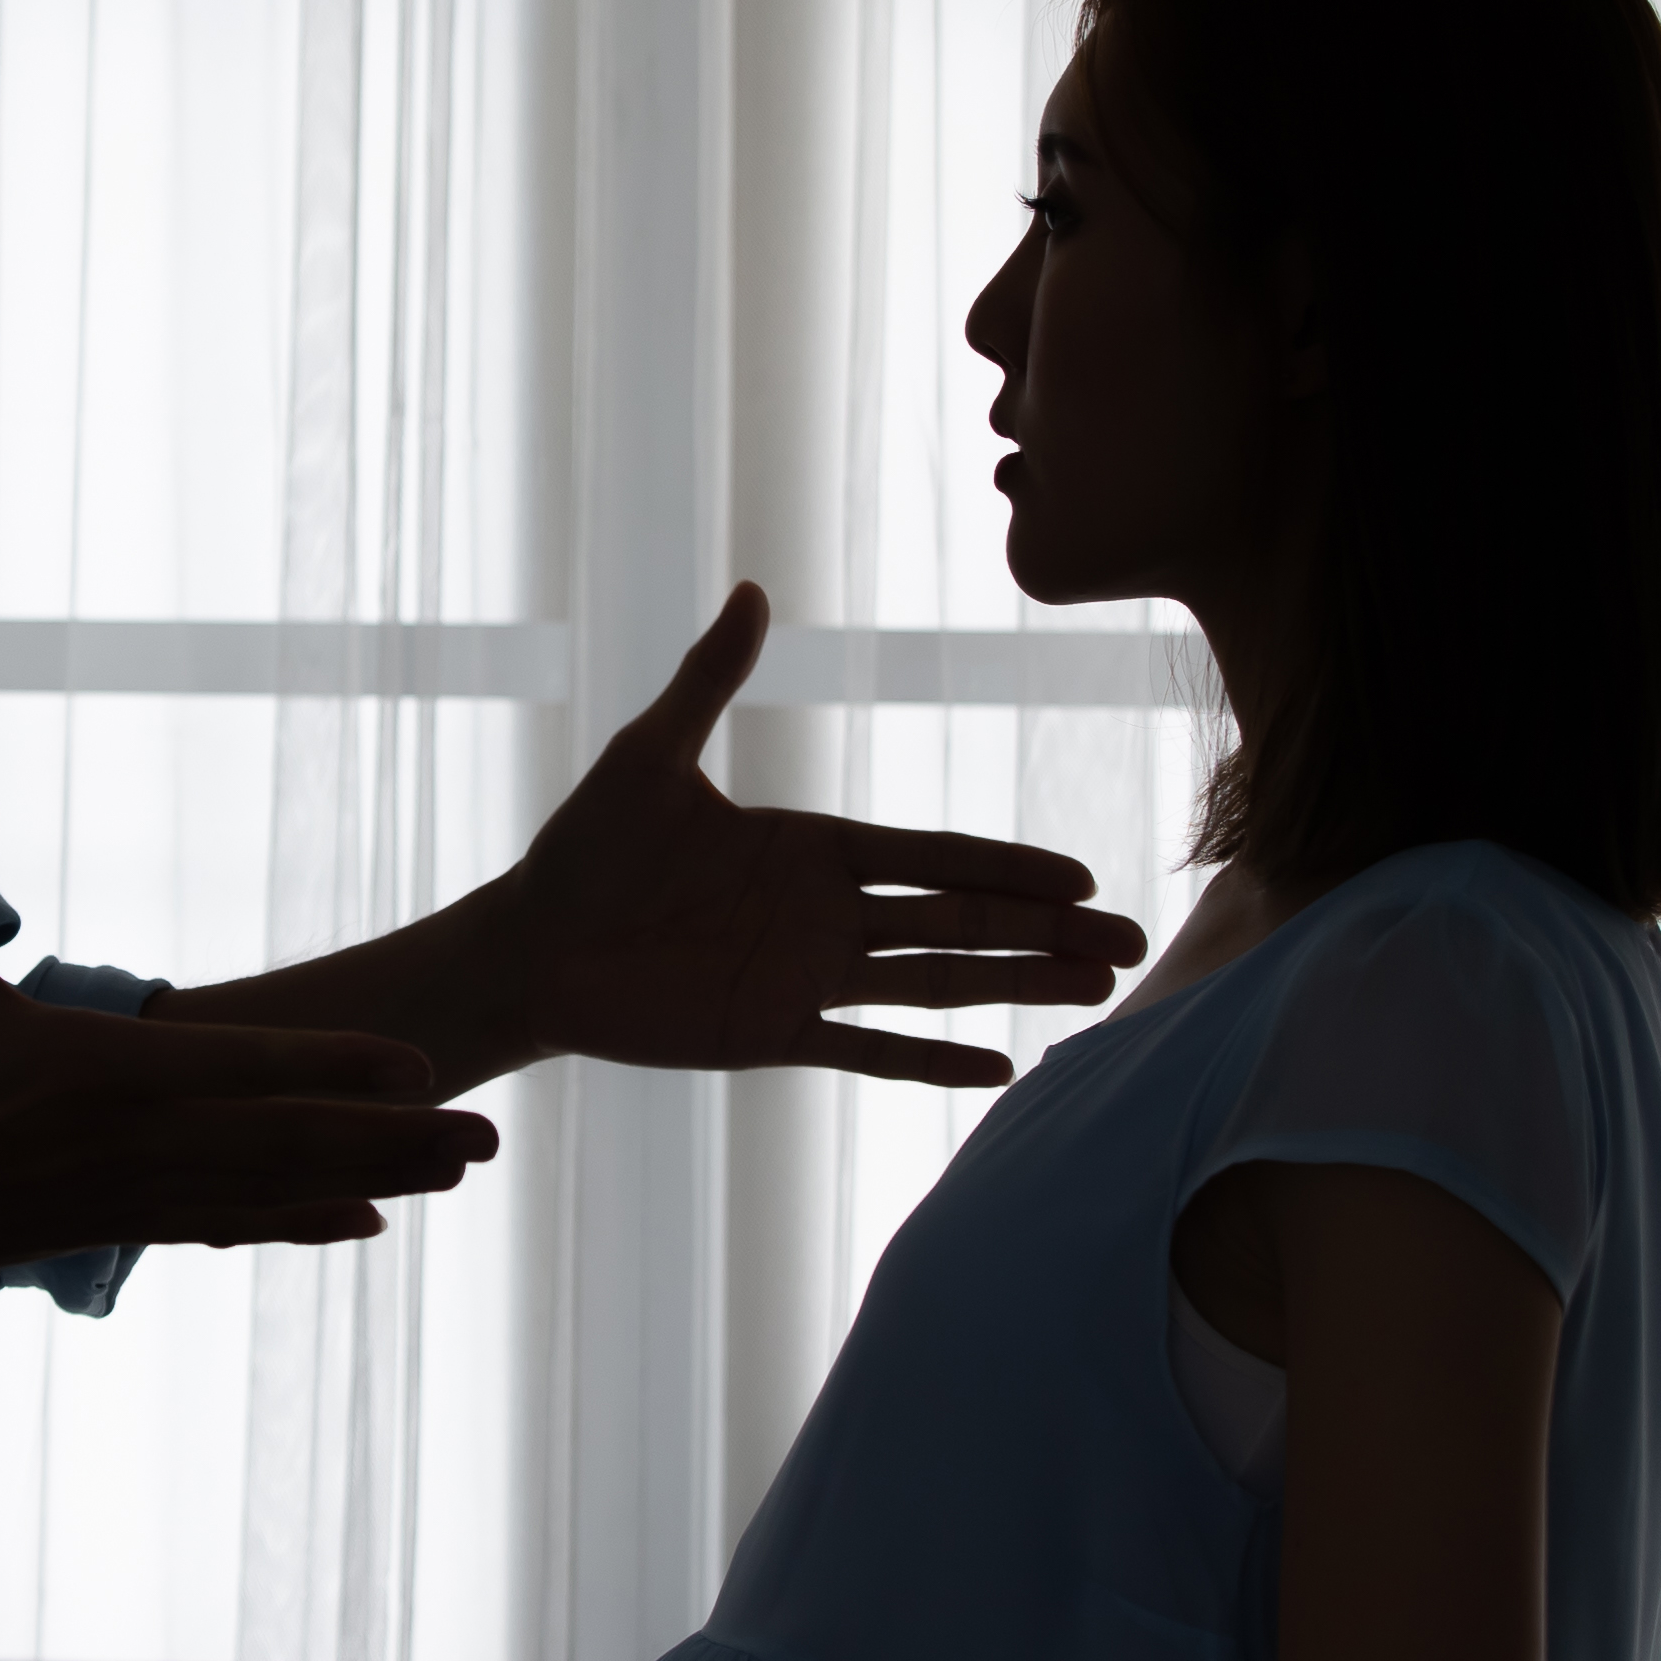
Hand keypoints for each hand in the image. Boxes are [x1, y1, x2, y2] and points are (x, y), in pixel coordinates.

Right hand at [0, 740, 498, 1285]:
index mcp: (97, 1073)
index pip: (242, 1069)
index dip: (336, 1065)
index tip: (423, 1064)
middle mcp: (130, 1145)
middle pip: (288, 1144)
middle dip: (396, 1139)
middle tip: (493, 1137)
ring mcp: (128, 1198)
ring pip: (275, 1192)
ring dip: (374, 1180)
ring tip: (459, 1174)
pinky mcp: (113, 1230)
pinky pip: (229, 1228)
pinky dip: (301, 1223)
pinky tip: (367, 1224)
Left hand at [488, 584, 1146, 1085]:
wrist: (528, 946)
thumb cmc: (582, 850)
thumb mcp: (648, 756)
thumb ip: (711, 680)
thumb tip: (755, 591)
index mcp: (810, 846)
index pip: (932, 856)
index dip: (1007, 868)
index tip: (1081, 878)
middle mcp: (824, 913)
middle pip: (959, 923)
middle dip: (1044, 932)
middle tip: (1132, 942)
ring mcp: (804, 977)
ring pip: (934, 986)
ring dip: (1014, 988)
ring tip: (1096, 993)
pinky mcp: (769, 1034)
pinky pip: (865, 1052)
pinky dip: (929, 1063)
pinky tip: (1000, 1068)